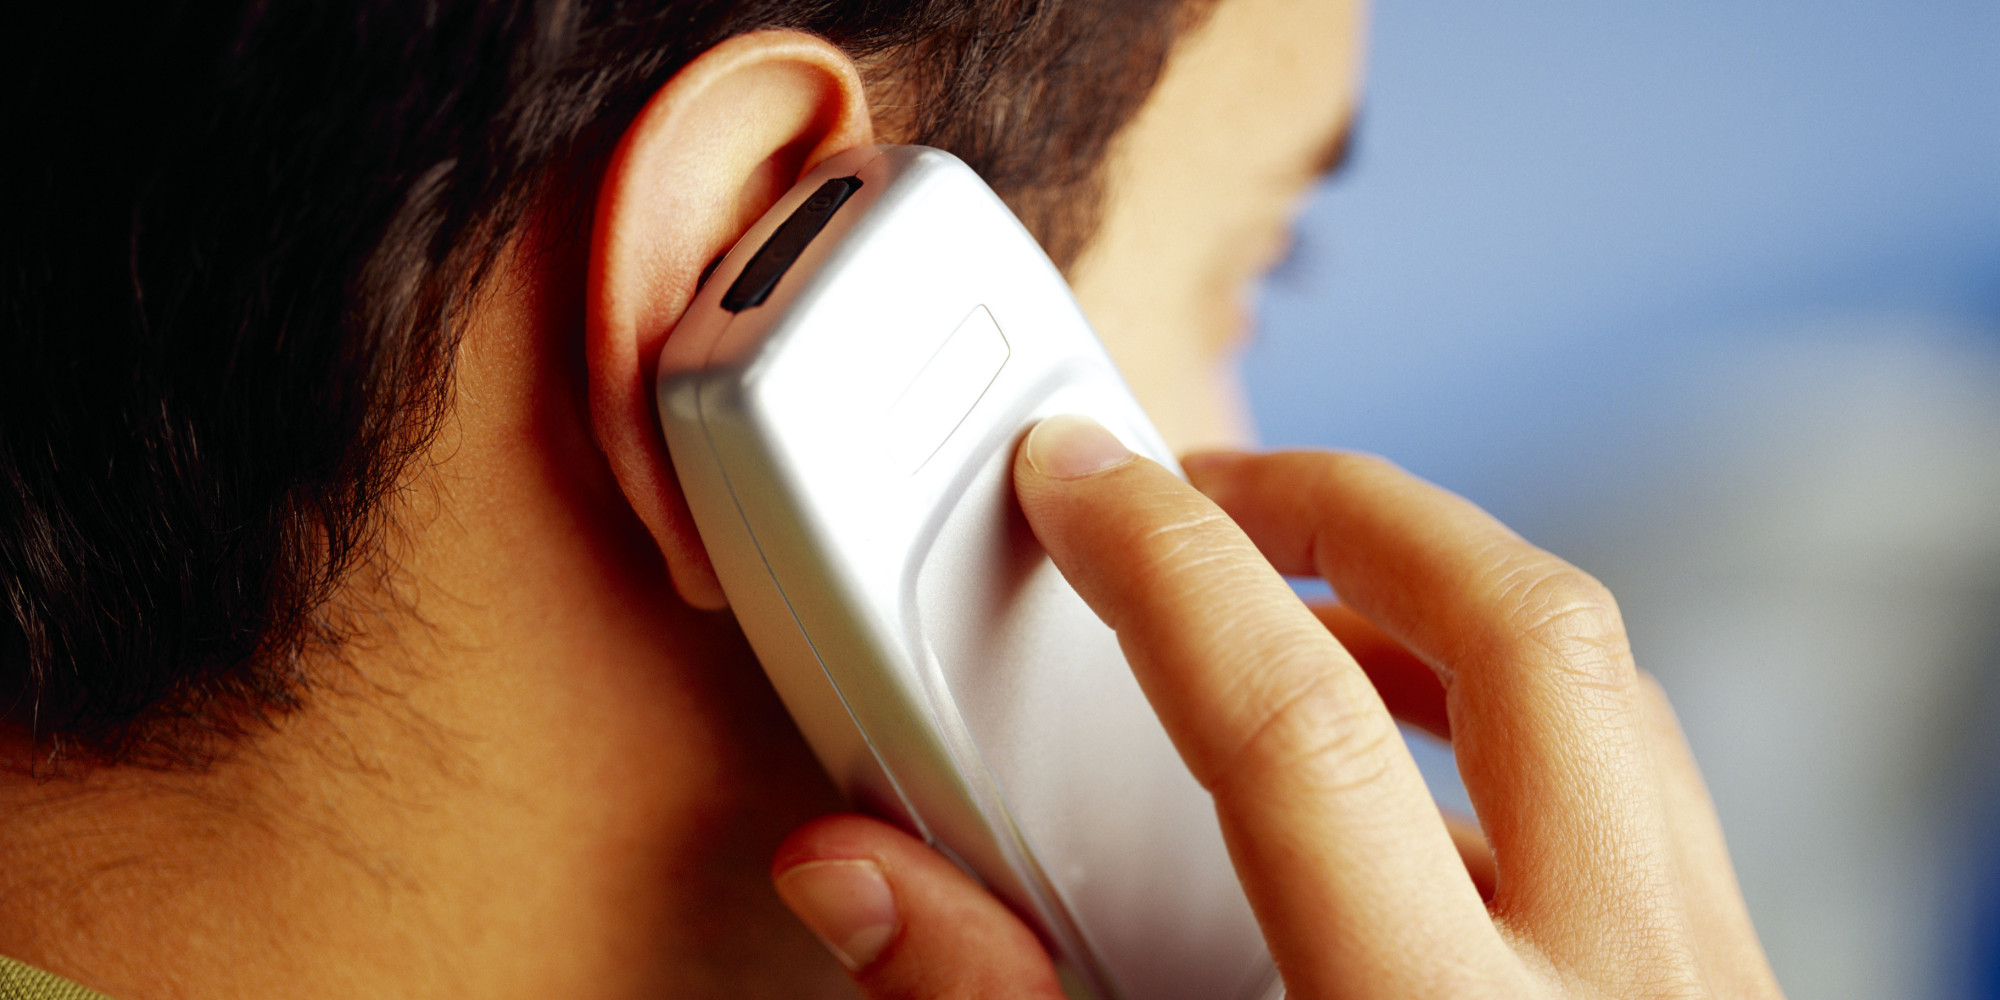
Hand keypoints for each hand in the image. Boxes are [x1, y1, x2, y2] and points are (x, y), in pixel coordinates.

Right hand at [771, 415, 1783, 999]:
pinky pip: (1639, 782)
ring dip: (1446, 593)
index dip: (1166, 572)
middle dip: (1357, 505)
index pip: (1298, 733)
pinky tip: (1408, 755)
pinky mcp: (1720, 990)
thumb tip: (856, 878)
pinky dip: (1514, 708)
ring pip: (1613, 692)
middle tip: (1210, 488)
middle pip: (1532, 634)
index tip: (1079, 479)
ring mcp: (1698, 984)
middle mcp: (1614, 990)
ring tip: (1300, 589)